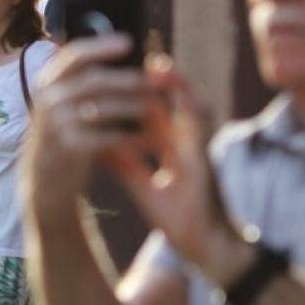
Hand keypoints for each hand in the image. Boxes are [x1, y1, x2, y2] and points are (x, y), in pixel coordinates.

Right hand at [21, 35, 155, 212]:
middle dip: (130, 79)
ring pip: (105, 108)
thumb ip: (82, 82)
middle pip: (95, 80)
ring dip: (136, 107)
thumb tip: (118, 52)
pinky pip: (107, 137)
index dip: (101, 46)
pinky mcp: (69, 147)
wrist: (44, 180)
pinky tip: (149, 140)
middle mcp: (48, 99)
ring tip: (159, 109)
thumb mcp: (62, 104)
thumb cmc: (64, 135)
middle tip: (156, 81)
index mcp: (48, 82)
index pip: (74, 55)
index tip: (129, 42)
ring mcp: (56, 123)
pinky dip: (131, 138)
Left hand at [97, 64, 244, 279]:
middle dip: (155, 79)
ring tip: (156, 63)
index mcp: (172, 148)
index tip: (114, 71)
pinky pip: (199, 125)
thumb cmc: (181, 219)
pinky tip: (175, 91)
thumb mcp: (143, 187)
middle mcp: (187, 142)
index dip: (137, 91)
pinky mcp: (207, 158)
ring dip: (175, 84)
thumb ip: (125, 164)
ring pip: (189, 105)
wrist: (208, 248)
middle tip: (134, 56)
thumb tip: (96, 145)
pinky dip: (187, 106)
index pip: (154, 111)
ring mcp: (199, 148)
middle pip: (172, 101)